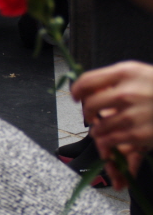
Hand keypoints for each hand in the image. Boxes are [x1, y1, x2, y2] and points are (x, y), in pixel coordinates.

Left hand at [70, 61, 152, 186]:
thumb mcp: (139, 74)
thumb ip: (114, 79)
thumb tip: (86, 90)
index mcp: (127, 72)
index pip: (87, 81)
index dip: (77, 90)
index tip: (76, 96)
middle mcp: (128, 91)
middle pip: (90, 105)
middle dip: (88, 113)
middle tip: (92, 116)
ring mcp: (134, 113)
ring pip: (98, 127)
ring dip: (98, 130)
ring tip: (105, 128)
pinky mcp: (139, 134)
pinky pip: (110, 140)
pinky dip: (108, 141)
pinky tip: (114, 137)